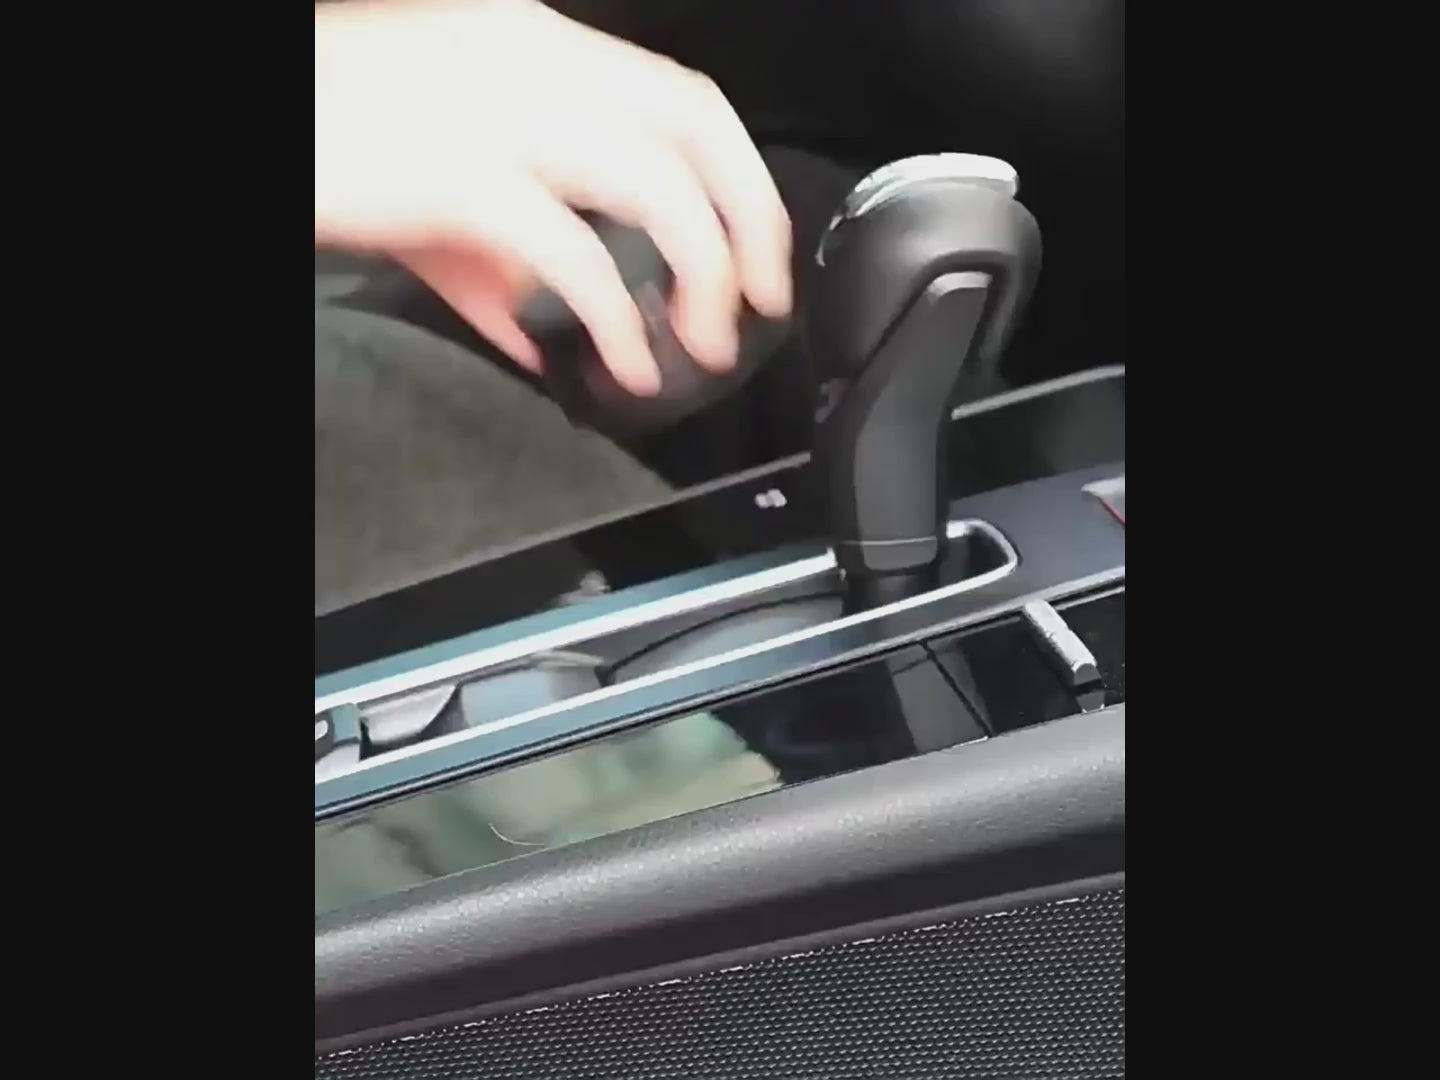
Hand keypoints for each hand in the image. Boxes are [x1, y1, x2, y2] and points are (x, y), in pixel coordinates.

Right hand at [315, 0, 792, 395]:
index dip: (743, 179)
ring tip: (705, 343)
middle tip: (761, 300)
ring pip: (659, 186)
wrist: (268, 120)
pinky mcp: (465, 178)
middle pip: (696, 128)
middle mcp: (540, 63)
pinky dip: (618, 322)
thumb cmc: (339, 138)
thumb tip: (549, 332)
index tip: (759, 252)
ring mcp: (506, 116)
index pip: (686, 98)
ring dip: (703, 276)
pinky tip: (626, 366)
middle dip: (750, 222)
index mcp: (544, 47)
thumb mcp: (442, 187)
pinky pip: (577, 256)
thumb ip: (508, 255)